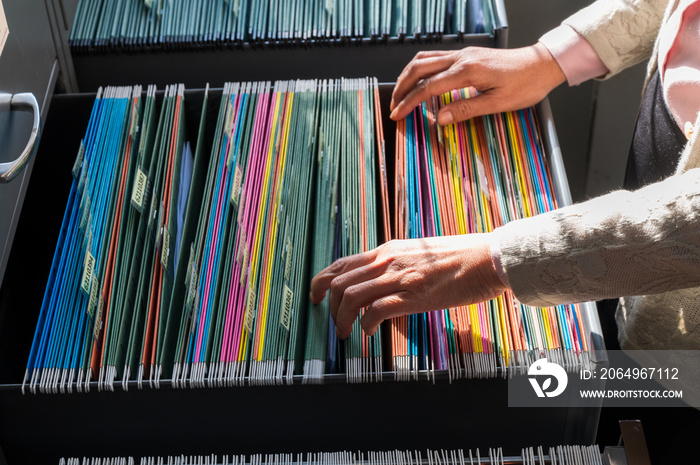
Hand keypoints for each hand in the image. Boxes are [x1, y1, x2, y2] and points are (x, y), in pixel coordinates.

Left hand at [309, 234, 507, 338]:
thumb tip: (382, 281)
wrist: (488, 258)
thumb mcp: (419, 253)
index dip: (320, 282)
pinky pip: (375, 310)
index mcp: (387, 250)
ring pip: (351, 297)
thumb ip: (397, 263)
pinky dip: (365, 324)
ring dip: (342, 320)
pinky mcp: (413, 295)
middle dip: (328, 307)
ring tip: (346, 334)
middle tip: (334, 325)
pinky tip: (370, 332)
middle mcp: (387, 260)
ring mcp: (399, 277)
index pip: (341, 264)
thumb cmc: (459, 257)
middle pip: (339, 283)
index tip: (315, 297)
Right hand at [389, 43, 565, 124]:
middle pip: (419, 68)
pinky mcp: (467, 55)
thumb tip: (439, 118)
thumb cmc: (525, 84)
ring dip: (409, 76)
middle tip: (393, 106)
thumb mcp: (497, 103)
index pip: (428, 87)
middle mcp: (462, 58)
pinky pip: (436, 58)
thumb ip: (465, 109)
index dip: (409, 103)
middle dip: (402, 87)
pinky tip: (420, 81)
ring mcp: (463, 54)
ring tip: (401, 94)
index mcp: (467, 71)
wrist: (542, 65)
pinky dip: (422, 69)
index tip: (397, 115)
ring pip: (425, 59)